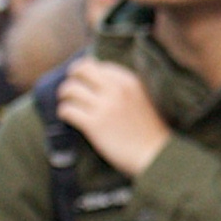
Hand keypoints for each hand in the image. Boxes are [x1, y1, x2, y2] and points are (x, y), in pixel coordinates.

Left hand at [54, 57, 176, 180]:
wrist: (156, 155)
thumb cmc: (150, 130)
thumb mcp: (143, 98)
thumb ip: (124, 88)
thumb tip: (100, 80)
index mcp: (129, 81)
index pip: (98, 65)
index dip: (89, 73)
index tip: (86, 82)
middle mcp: (116, 90)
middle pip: (80, 70)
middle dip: (72, 78)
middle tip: (72, 89)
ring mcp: (104, 107)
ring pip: (70, 89)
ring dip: (65, 97)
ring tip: (69, 104)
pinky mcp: (94, 125)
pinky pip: (67, 110)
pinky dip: (64, 113)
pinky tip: (70, 118)